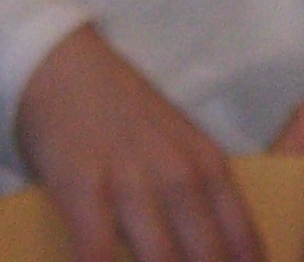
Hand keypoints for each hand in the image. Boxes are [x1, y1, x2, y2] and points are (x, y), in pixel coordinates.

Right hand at [16, 24, 265, 261]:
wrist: (58, 62)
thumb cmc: (117, 112)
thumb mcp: (175, 145)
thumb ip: (199, 198)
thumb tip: (219, 258)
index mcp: (208, 168)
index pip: (246, 248)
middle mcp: (179, 177)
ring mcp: (132, 181)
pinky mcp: (83, 186)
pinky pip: (97, 255)